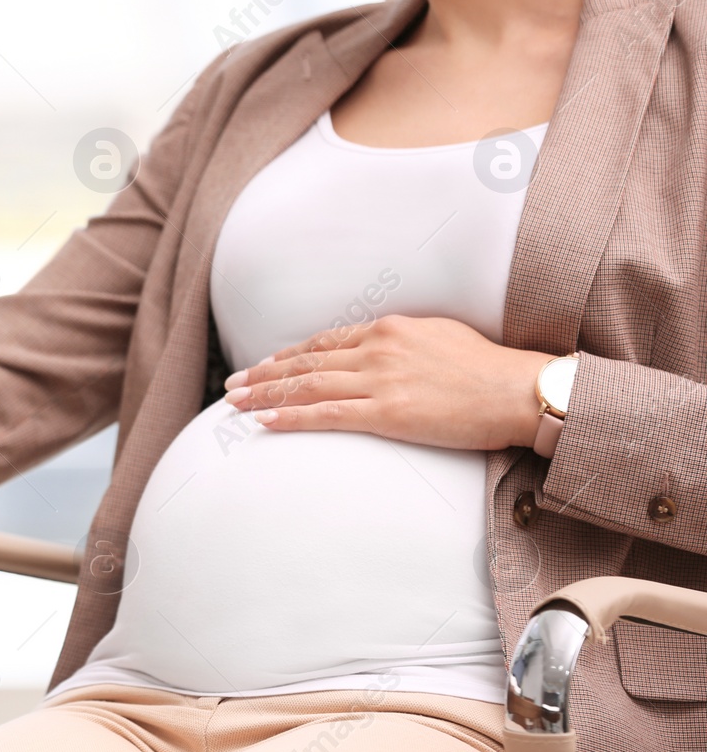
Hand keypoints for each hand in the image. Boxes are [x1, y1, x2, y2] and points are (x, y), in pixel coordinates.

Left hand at [222, 315, 553, 450]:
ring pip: (307, 387)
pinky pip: (327, 415)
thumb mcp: (439, 337)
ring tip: (235, 405)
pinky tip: (266, 422)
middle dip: (263, 374)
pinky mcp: (388, 412)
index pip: (324, 342)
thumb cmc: (489, 369)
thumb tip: (381, 350)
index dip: (288, 355)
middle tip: (232, 385)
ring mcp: (380, 380)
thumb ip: (402, 343)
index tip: (262, 364)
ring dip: (265, 395)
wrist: (519, 391)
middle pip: (305, 363)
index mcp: (389, 328)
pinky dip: (291, 418)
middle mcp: (377, 349)